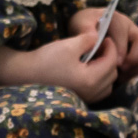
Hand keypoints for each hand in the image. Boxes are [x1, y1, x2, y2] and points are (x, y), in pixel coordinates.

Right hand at [0, 33, 121, 102]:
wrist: (25, 74)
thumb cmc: (46, 60)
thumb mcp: (68, 45)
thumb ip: (88, 39)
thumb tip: (99, 37)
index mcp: (90, 79)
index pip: (112, 62)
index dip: (111, 47)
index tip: (105, 38)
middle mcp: (91, 93)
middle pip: (112, 75)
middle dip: (110, 59)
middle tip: (100, 46)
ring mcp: (85, 99)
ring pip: (107, 85)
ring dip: (105, 71)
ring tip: (95, 59)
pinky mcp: (79, 100)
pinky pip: (98, 92)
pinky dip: (99, 81)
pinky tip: (87, 70)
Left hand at [68, 7, 137, 75]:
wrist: (87, 32)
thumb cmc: (84, 27)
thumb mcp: (80, 23)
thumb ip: (85, 28)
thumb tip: (94, 38)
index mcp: (116, 19)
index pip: (124, 31)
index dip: (121, 48)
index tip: (114, 63)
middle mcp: (131, 28)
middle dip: (134, 58)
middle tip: (120, 70)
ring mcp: (137, 41)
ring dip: (137, 68)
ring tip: (120, 77)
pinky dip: (137, 73)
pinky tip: (121, 79)